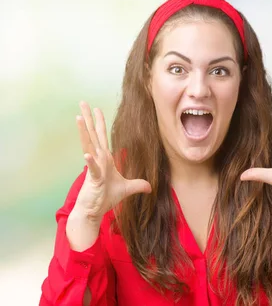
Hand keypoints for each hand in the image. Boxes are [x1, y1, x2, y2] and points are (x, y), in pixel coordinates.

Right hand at [73, 101, 150, 220]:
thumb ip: (138, 185)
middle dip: (89, 119)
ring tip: (79, 117)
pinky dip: (89, 161)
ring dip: (84, 132)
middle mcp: (98, 160)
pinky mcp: (94, 179)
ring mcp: (94, 168)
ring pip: (89, 146)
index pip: (102, 137)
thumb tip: (150, 187)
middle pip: (93, 135)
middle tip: (83, 102)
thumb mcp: (126, 189)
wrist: (93, 211)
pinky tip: (87, 154)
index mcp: (105, 159)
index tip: (97, 109)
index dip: (100, 123)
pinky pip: (92, 168)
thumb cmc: (105, 198)